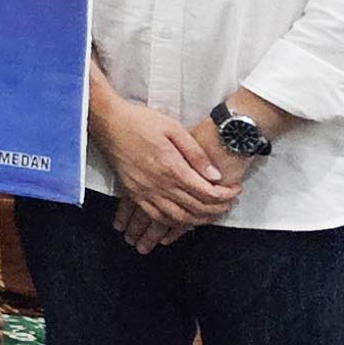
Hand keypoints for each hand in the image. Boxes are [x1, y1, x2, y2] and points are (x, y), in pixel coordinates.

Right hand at [97, 96, 237, 249]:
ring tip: (212, 214)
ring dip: (199, 220)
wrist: (107, 122)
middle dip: (218, 209)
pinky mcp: (133, 194)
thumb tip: (215, 176)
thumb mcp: (173, 128)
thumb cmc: (140, 121)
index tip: (235, 189)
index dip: (226, 194)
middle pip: (196, 208)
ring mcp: (144, 192)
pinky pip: (157, 217)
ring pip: (178, 218)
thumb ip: (196, 154)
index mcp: (171, 168)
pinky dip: (174, 223)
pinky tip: (183, 219)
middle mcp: (158, 185)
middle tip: (229, 203)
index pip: (207, 192)